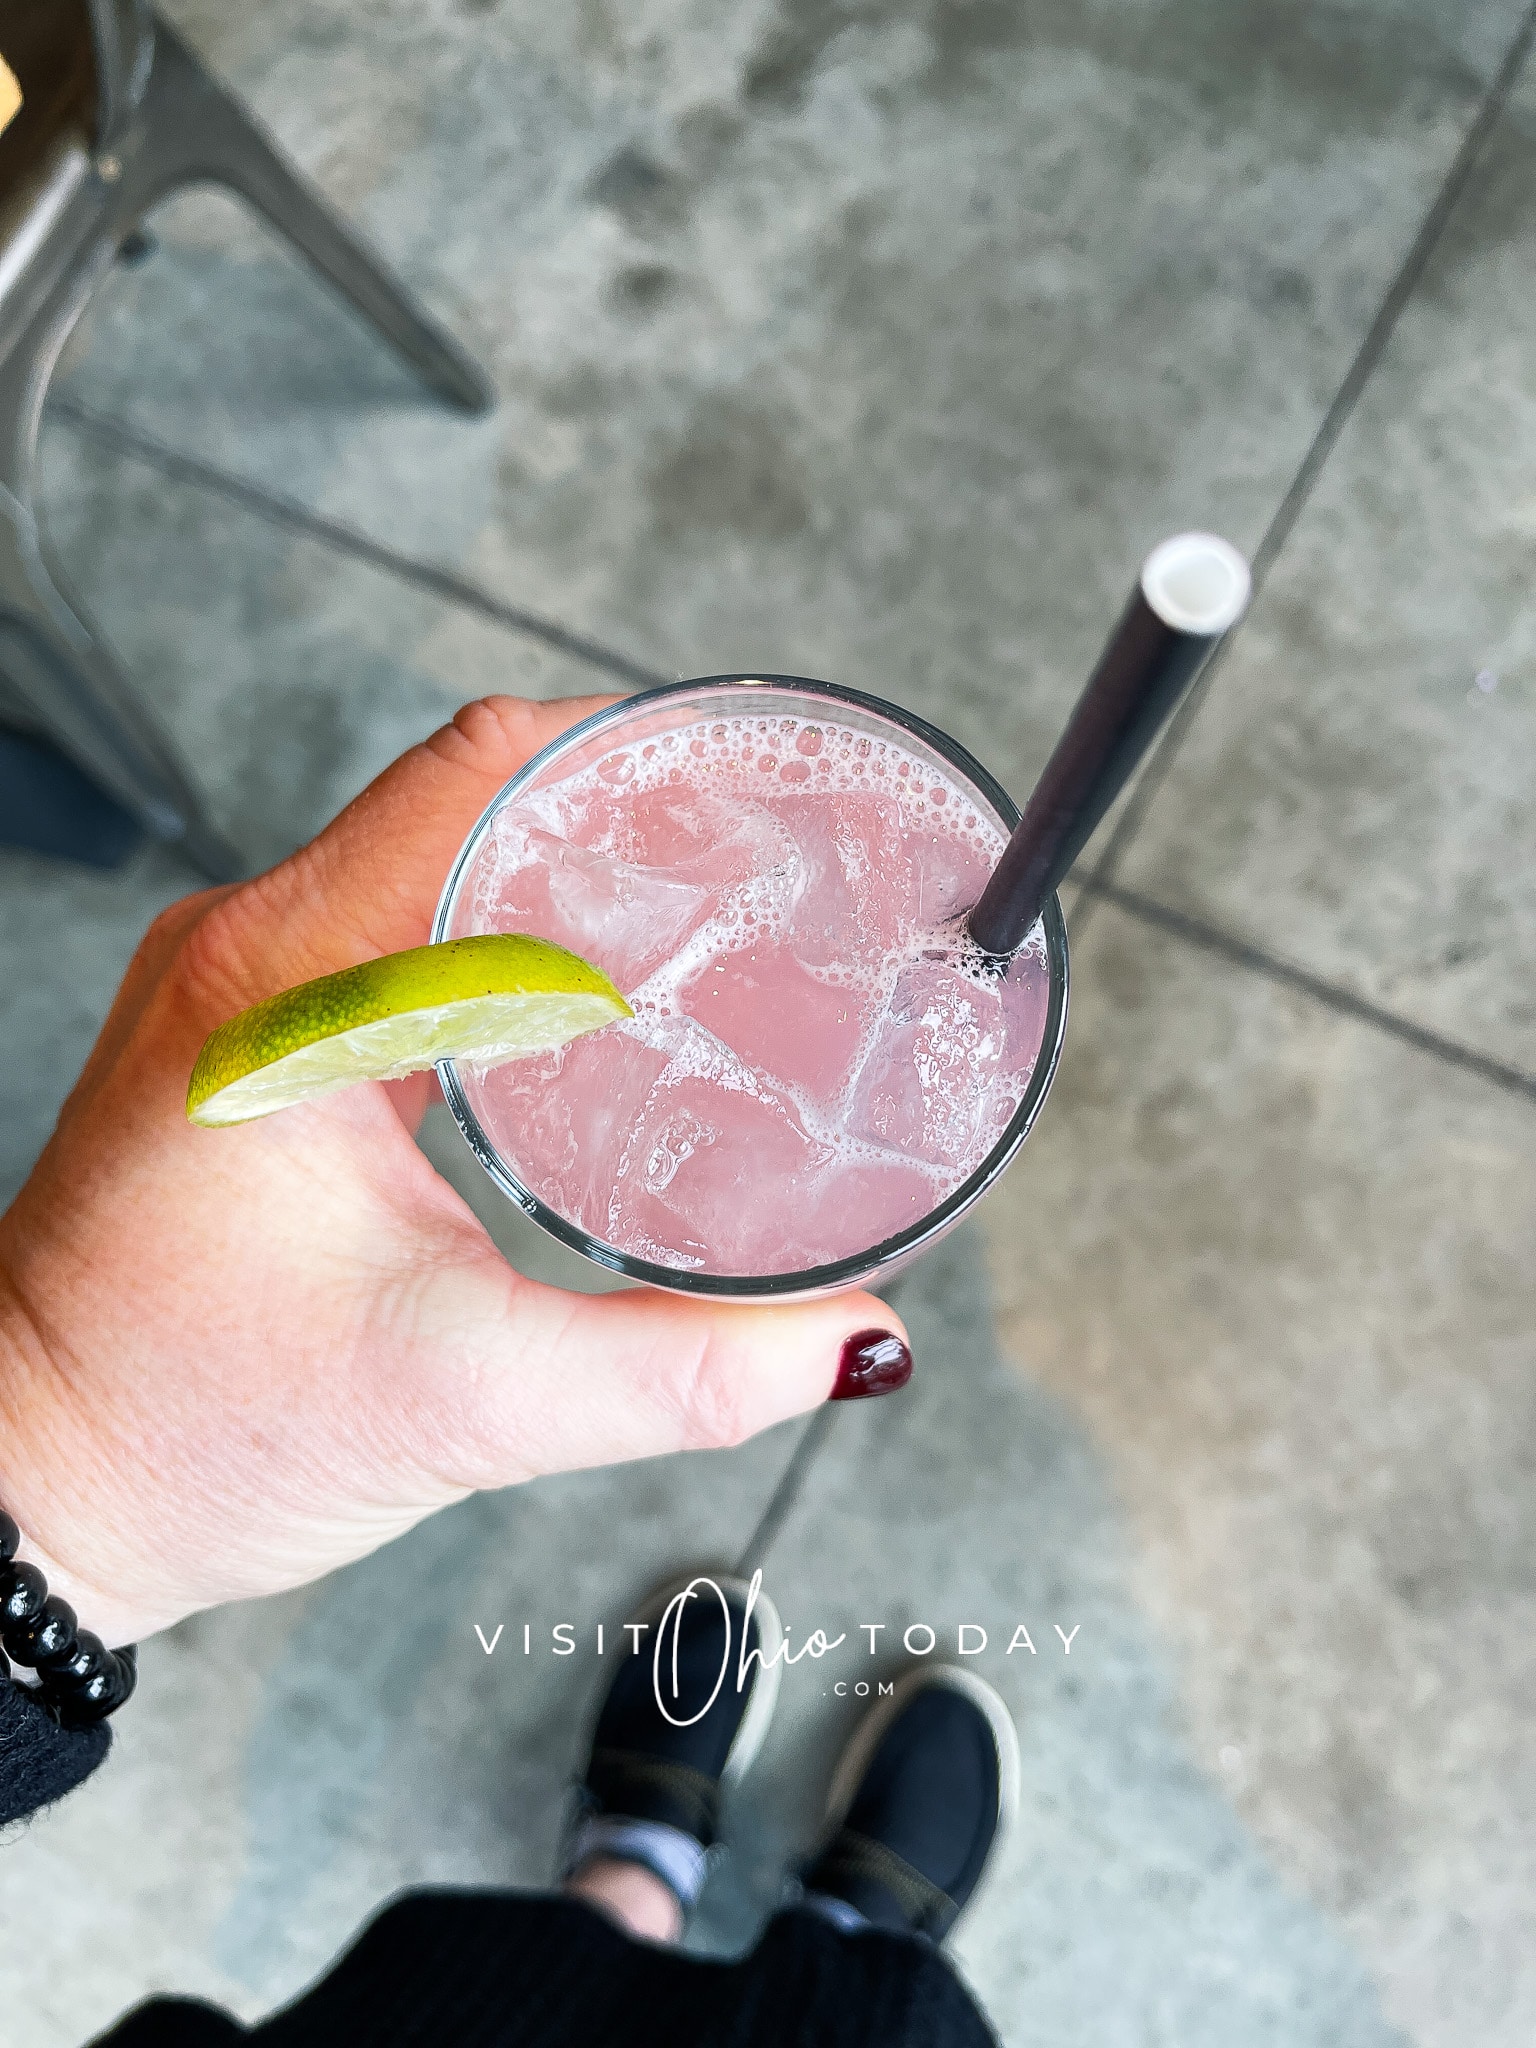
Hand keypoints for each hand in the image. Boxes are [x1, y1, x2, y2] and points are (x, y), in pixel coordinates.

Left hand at [0, 698, 907, 1646]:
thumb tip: (847, 1340)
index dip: (619, 752)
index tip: (739, 780)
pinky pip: (394, 925)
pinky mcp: (249, 1034)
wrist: (31, 1491)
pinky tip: (584, 991)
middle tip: (756, 857)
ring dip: (556, 866)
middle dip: (615, 807)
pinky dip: (500, 933)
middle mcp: (248, 952)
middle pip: (462, 795)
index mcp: (285, 989)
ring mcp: (238, 985)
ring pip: (427, 855)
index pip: (472, 777)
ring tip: (698, 913)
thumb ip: (676, 1371)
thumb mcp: (461, 1401)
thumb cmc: (186, 1434)